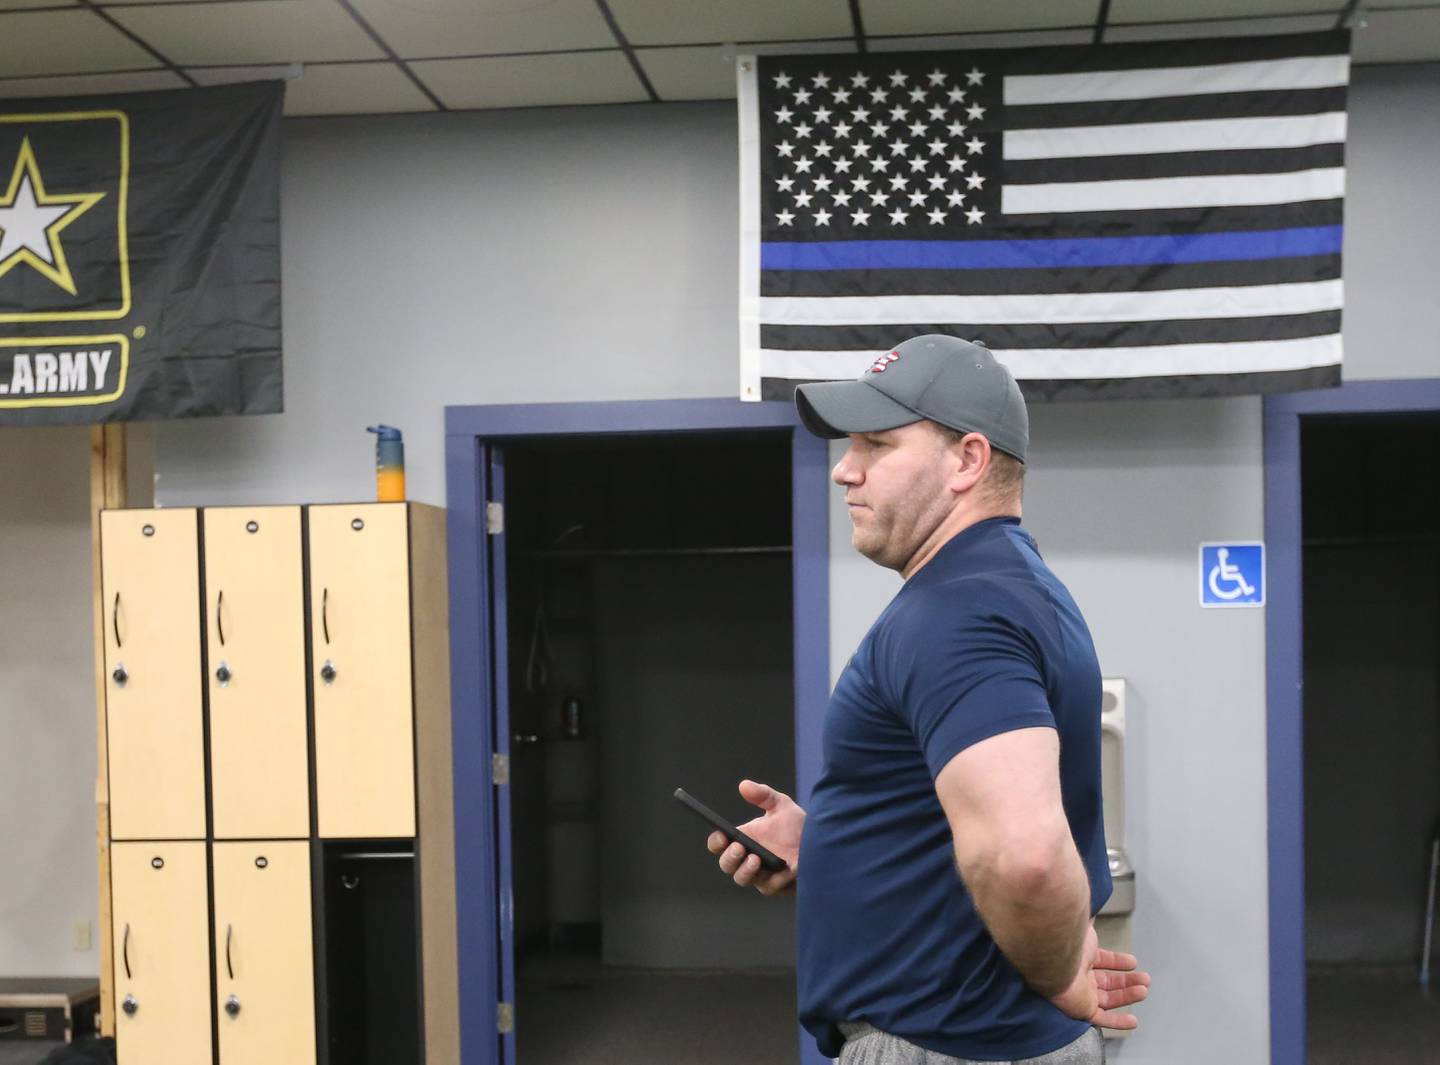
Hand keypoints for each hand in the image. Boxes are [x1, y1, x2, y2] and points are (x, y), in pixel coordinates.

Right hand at [707, 779, 803, 896]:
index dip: (716, 841)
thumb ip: (763, 795)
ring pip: (742, 879)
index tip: (722, 835)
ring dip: (745, 871)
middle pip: (726, 864)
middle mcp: (746, 858)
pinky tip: (785, 868)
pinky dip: (776, 878)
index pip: (719, 844)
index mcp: (742, 839)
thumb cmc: (796, 826)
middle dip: (729, 857)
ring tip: (755, 859)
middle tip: (739, 848)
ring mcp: (760, 874)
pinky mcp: (775, 885)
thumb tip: (744, 785)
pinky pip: (769, 886)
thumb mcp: (781, 805)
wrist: (820, 843)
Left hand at [1047, 924, 1149, 1029]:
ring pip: (1108, 999)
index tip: (1133, 962)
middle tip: (1144, 978)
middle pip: (1106, 982)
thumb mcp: (1082, 919)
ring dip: (1127, 995)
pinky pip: (1103, 1019)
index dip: (1117, 962)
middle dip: (1127, 981)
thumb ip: (1088, 914)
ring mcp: (1080, 993)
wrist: (1051, 953)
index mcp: (1077, 954)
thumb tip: (1089, 898)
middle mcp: (1078, 974)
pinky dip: (1119, 1022)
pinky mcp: (1082, 1009)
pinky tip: (1133, 1021)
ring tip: (1144, 990)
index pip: (1100, 961)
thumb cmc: (1064, 935)